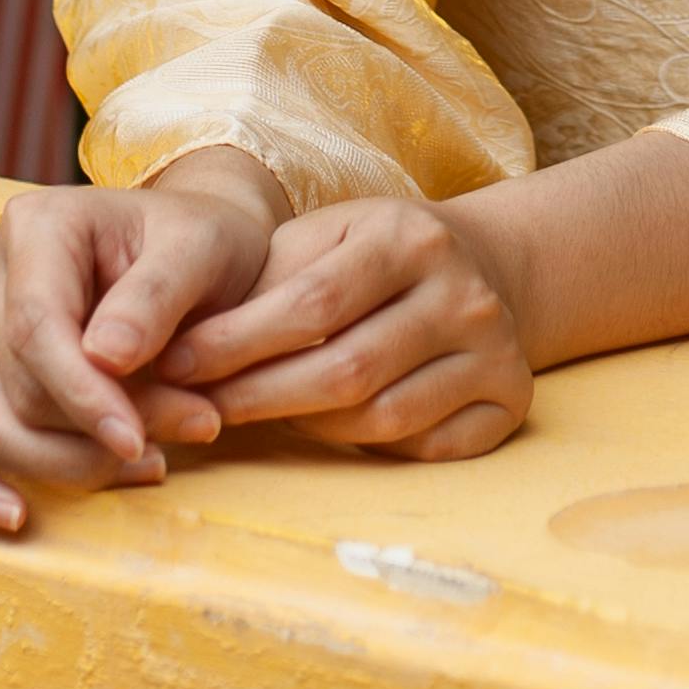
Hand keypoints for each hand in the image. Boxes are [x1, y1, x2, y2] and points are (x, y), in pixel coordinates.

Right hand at [0, 151, 277, 536]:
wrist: (197, 255)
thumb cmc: (202, 244)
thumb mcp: (204, 250)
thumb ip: (155, 296)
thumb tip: (103, 357)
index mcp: (37, 226)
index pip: (37, 326)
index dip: (83, 395)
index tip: (137, 440)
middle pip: (18, 386)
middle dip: (98, 430)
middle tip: (195, 426)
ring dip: (68, 462)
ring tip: (155, 460)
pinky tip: (14, 514)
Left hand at [159, 192, 535, 462]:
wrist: (485, 264)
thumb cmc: (373, 256)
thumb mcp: (323, 238)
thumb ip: (263, 283)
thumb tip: (178, 343)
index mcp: (409, 237)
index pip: (311, 305)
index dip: (236, 344)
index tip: (177, 365)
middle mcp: (463, 293)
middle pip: (345, 371)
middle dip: (259, 398)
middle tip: (200, 411)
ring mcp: (496, 351)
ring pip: (381, 419)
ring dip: (307, 428)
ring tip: (260, 417)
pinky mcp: (511, 400)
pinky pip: (424, 449)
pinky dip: (369, 451)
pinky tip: (332, 431)